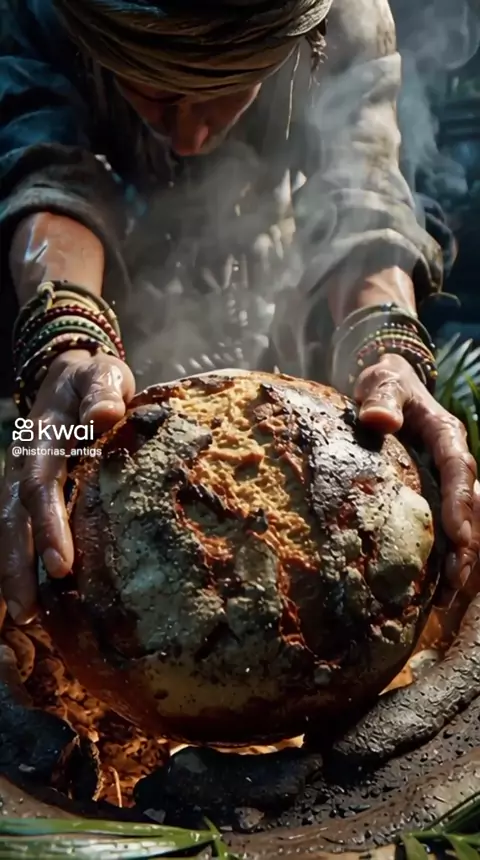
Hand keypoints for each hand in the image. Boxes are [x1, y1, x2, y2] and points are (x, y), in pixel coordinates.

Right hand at [0, 350, 134, 624]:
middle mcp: (24, 464)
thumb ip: (102, 392)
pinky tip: (30, 601)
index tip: (63, 564)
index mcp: (42, 438)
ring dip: (12, 573)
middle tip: (31, 610)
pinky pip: (17, 531)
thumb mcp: (103, 374)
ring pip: (8, 531)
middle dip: (20, 565)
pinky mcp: (27, 494)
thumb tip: (105, 415)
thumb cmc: (95, 380)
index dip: (49, 526)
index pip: (41, 487)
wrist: (72, 375)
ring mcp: (20, 480)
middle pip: (14, 520)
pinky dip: (19, 564)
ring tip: (26, 617)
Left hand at [354, 352, 476, 580]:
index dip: (460, 502)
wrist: (387, 387)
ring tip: (448, 596)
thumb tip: (377, 419)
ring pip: (463, 522)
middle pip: (468, 505)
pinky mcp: (432, 495)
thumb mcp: (382, 382)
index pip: (459, 470)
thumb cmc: (385, 385)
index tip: (458, 534)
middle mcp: (454, 461)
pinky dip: (444, 556)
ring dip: (459, 558)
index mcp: (447, 435)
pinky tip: (435, 590)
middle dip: (466, 544)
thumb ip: (380, 397)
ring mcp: (445, 481)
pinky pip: (444, 527)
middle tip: (455, 580)